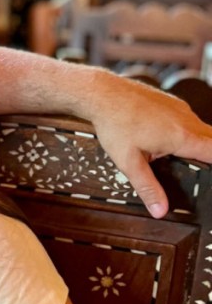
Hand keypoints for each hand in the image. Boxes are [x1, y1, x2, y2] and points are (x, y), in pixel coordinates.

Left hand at [88, 75, 211, 216]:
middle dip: (209, 156)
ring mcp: (181, 108)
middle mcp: (187, 120)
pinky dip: (186, 132)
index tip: (209, 176)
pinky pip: (189, 120)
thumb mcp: (129, 162)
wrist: (102, 93)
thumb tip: (159, 209)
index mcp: (182, 136)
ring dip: (198, 144)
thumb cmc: (114, 123)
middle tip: (199, 169)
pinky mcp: (173, 103)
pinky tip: (167, 140)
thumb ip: (147, 187)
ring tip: (182, 158)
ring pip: (202, 129)